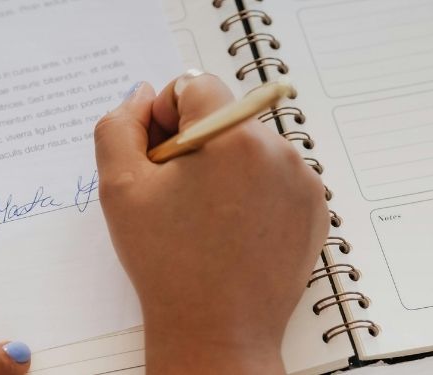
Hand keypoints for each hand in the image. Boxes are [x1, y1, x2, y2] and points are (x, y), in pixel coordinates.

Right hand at [94, 72, 327, 373]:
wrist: (217, 332)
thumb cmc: (168, 265)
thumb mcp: (119, 188)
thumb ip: (118, 127)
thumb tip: (141, 97)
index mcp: (231, 136)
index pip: (194, 86)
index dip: (164, 117)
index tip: (158, 159)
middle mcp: (278, 149)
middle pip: (223, 117)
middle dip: (194, 145)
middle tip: (174, 197)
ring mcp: (302, 180)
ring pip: (249, 148)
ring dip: (223, 168)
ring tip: (202, 220)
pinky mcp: (314, 208)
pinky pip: (274, 178)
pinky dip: (250, 193)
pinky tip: (229, 231)